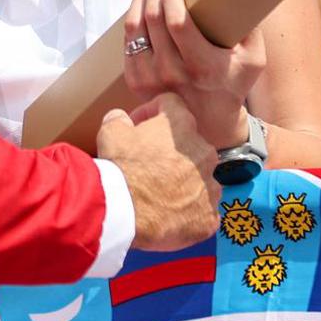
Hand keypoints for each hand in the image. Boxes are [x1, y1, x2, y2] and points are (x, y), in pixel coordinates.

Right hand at [98, 93, 220, 251]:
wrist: (126, 211)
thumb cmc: (121, 168)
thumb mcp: (110, 132)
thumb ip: (119, 119)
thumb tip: (121, 118)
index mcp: (182, 126)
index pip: (172, 105)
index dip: (151, 112)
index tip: (138, 126)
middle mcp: (204, 153)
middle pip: (190, 143)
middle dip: (171, 150)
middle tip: (147, 162)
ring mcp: (210, 186)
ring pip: (200, 178)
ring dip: (183, 180)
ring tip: (158, 192)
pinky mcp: (209, 216)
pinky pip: (202, 209)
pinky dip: (188, 210)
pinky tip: (167, 213)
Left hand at [121, 0, 263, 148]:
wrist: (208, 123)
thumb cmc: (233, 84)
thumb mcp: (253, 60)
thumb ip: (251, 29)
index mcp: (202, 66)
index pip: (177, 23)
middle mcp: (173, 73)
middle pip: (154, 20)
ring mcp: (150, 78)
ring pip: (135, 28)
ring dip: (140, 0)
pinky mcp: (135, 80)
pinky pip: (127, 41)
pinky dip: (131, 19)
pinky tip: (140, 5)